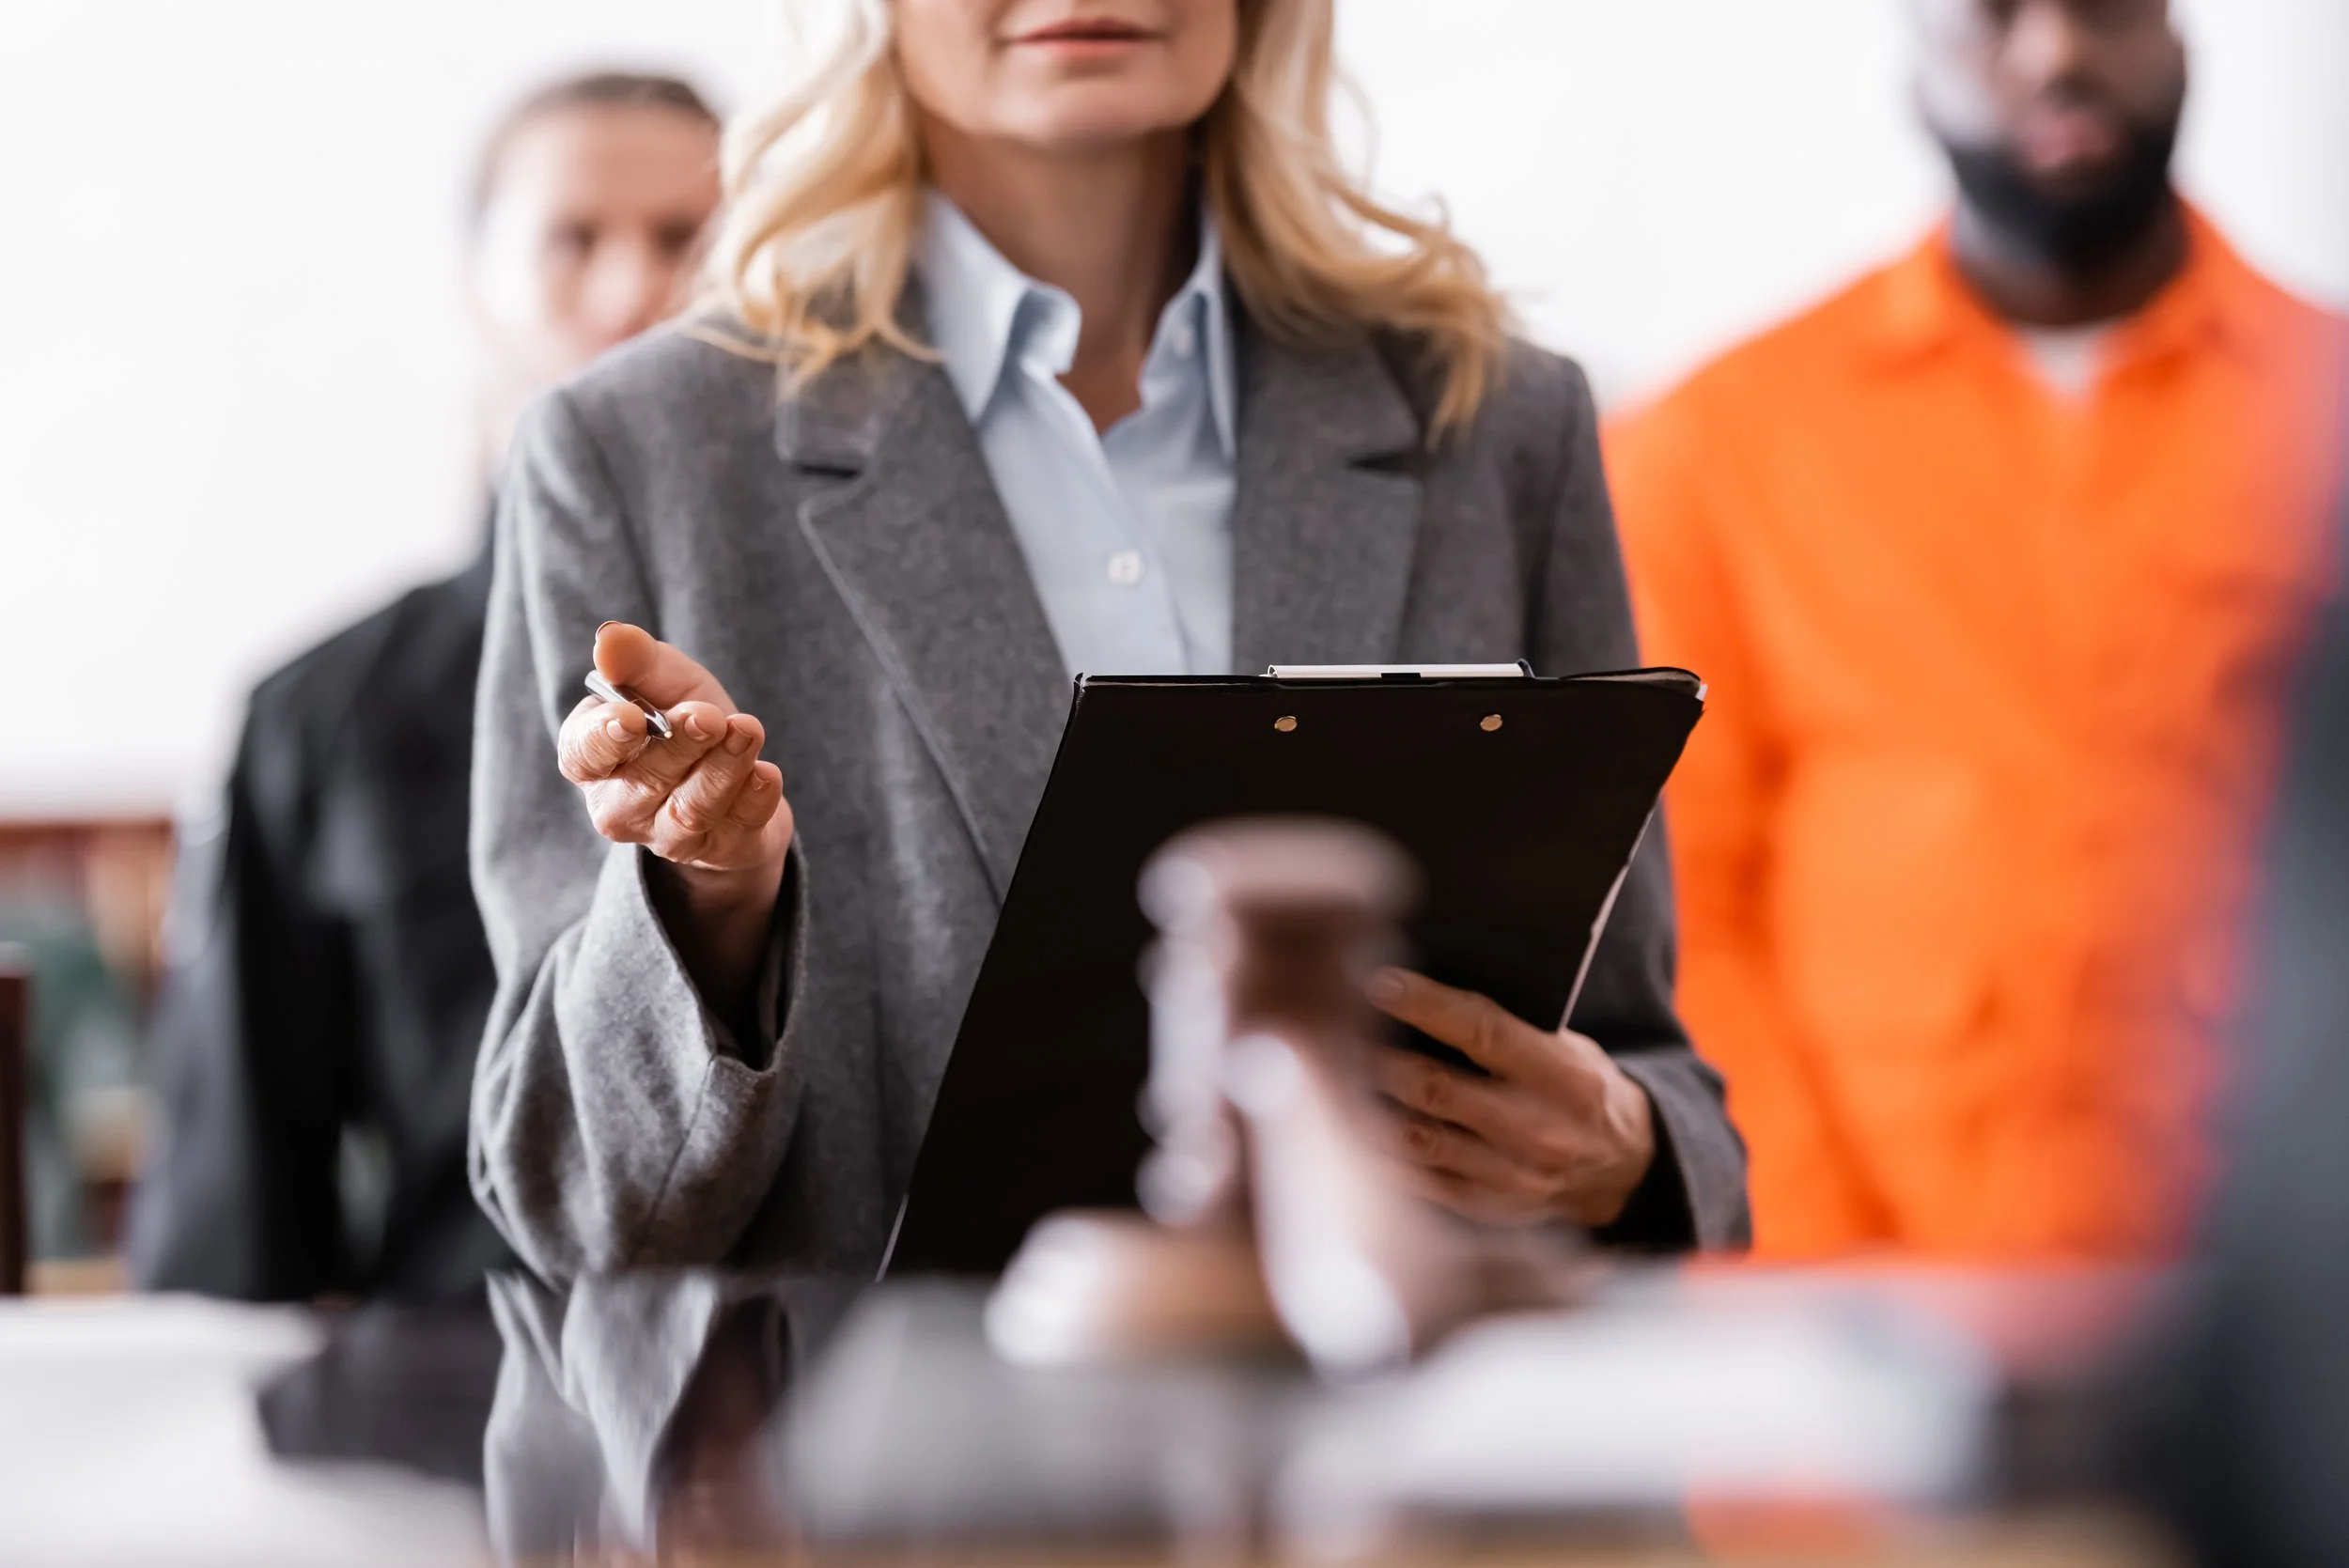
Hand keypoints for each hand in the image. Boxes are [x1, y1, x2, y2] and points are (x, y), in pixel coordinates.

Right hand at [558, 622, 793, 889]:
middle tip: (708, 715)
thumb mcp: (660, 678)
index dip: (604, 738)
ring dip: (723, 767)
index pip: (582, 755)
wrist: (731, 765)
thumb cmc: (680, 716)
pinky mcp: (718, 849)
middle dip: (680, 745)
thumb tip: (609, 636)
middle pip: (645, 781)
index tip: (631, 717)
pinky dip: (755, 798)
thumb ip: (635, 659)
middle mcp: (621, 806)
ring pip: (692, 808)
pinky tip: (767, 772)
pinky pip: (737, 827)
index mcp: (591, 758)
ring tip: (748, 730)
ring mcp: (668, 834)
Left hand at [1364, 967, 1655, 1228]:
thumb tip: (1426, 993)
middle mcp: (1536, 1129)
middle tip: (1335, 1029)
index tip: (1379, 983)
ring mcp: (1511, 1176)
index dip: (1425, 1005)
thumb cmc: (1579, 1087)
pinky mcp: (1489, 1207)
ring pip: (1419, 1138)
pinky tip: (1349, 1125)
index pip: (1481, 1031)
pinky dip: (1380, 1151)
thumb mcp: (1568, 1047)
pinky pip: (1420, 1179)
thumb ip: (1510, 1030)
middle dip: (1378, 1057)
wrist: (1624, 1167)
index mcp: (1560, 1076)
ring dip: (1367, 1106)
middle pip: (1437, 1089)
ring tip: (1331, 1076)